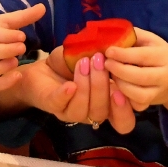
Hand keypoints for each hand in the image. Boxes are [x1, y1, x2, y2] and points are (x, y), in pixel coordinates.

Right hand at [0, 5, 46, 91]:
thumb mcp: (5, 22)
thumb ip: (24, 16)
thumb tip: (43, 7)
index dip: (7, 36)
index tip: (22, 36)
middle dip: (6, 50)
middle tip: (22, 48)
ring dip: (2, 67)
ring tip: (16, 62)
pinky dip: (3, 83)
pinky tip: (17, 76)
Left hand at [3, 51, 134, 134]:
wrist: (42, 65)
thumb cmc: (72, 63)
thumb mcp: (92, 55)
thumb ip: (108, 57)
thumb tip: (121, 46)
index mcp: (106, 103)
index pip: (123, 120)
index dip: (125, 110)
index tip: (122, 88)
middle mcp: (90, 112)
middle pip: (102, 112)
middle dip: (102, 86)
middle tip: (99, 60)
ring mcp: (69, 111)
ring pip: (83, 111)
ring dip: (85, 86)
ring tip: (83, 62)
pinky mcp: (50, 105)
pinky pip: (60, 104)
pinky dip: (66, 94)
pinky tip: (69, 84)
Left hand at [105, 28, 167, 115]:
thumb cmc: (156, 54)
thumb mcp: (149, 40)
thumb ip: (132, 36)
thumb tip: (109, 36)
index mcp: (164, 56)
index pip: (142, 56)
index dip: (123, 54)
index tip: (108, 51)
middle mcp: (165, 75)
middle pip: (140, 76)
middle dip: (119, 70)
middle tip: (106, 63)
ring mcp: (159, 92)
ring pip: (138, 94)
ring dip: (120, 85)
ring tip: (111, 75)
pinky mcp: (152, 104)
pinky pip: (137, 105)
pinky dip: (125, 99)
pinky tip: (118, 89)